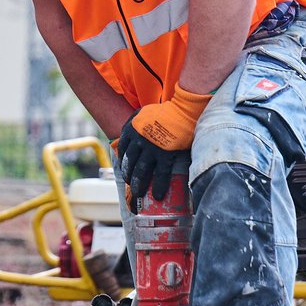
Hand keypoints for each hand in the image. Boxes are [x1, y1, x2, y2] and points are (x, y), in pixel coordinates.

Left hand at [114, 85, 210, 202]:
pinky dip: (158, 185)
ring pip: (141, 171)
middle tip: (130, 184)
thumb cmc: (165, 112)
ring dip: (138, 185)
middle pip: (129, 163)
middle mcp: (138, 140)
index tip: (125, 169)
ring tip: (138, 194)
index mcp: (131, 129)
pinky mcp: (165, 154)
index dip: (123, 161)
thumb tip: (124, 138)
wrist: (182, 110)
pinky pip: (160, 173)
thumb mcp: (142, 113)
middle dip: (129, 176)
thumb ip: (133, 124)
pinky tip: (157, 195)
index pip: (122, 149)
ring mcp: (151, 148)